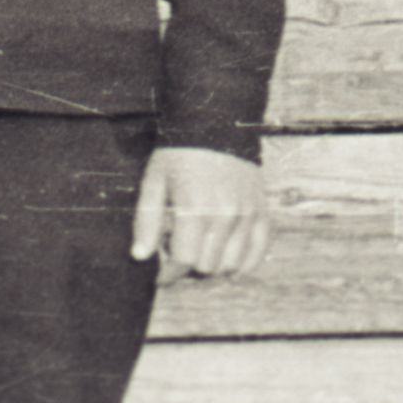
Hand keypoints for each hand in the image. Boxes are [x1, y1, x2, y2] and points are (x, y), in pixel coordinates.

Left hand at [134, 146, 271, 278]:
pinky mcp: (263, 214)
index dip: (169, 272)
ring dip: (213, 265)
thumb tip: (140, 257)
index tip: (160, 274)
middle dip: (188, 265)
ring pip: (231, 265)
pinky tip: (227, 259)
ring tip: (199, 249)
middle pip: (207, 266)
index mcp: (194, 209)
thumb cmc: (177, 156)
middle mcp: (226, 217)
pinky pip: (258, 253)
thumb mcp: (153, 182)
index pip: (184, 260)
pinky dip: (243, 263)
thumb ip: (146, 221)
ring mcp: (248, 217)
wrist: (215, 128)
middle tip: (178, 250)